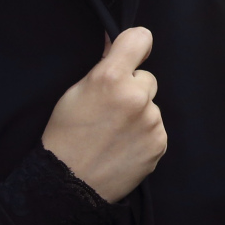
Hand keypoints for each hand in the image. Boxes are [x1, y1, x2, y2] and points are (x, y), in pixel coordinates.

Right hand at [41, 27, 166, 201]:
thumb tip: (114, 41)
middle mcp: (136, 96)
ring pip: (151, 105)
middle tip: (111, 110)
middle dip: (133, 89)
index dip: (136, 44)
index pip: (140, 38)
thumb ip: (102, 65)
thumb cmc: (65, 136)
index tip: (132, 54)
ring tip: (114, 133)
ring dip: (139, 114)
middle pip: (146, 78)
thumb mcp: (74, 92)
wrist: (68, 186)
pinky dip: (144, 135)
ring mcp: (150, 121)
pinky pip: (156, 128)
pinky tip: (123, 146)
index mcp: (110, 78)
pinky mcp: (159, 143)